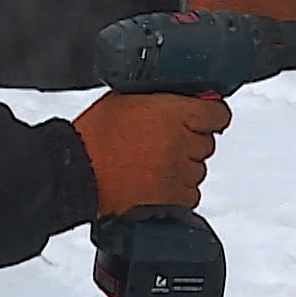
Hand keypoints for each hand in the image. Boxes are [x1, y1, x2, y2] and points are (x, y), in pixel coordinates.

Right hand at [71, 91, 231, 215]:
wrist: (78, 172)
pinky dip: (179, 190)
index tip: (207, 118)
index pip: (218, 114)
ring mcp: (178, 172)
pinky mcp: (173, 199)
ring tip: (156, 164)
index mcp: (173, 112)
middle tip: (167, 142)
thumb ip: (158, 98)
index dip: (212, 116)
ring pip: (199, 169)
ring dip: (184, 167)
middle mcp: (181, 141)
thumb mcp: (125, 98)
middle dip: (191, 142)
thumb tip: (177, 97)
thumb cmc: (94, 135)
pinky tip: (157, 183)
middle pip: (208, 142)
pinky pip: (191, 194)